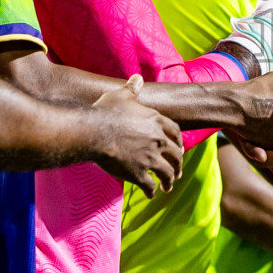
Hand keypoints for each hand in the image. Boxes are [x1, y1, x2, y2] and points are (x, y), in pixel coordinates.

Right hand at [91, 76, 183, 197]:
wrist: (93, 132)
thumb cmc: (104, 112)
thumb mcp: (120, 95)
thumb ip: (132, 88)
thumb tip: (138, 78)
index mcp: (156, 121)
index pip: (175, 132)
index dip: (178, 141)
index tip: (179, 147)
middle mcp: (157, 140)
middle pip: (176, 154)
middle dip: (178, 163)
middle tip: (177, 171)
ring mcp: (149, 158)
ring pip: (167, 172)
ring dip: (169, 180)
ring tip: (168, 187)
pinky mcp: (138, 173)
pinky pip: (150, 185)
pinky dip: (152, 191)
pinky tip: (151, 194)